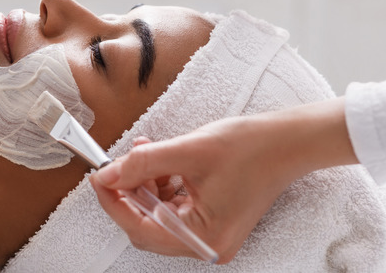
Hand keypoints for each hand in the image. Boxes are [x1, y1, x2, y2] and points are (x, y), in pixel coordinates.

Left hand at [91, 98, 354, 262]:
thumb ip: (142, 164)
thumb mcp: (187, 151)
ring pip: (158, 214)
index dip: (113, 203)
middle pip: (147, 225)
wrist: (288, 141)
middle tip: (117, 164)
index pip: (141, 229)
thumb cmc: (250, 148)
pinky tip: (159, 160)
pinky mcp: (213, 220)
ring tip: (145, 152)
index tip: (97, 178)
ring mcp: (212, 234)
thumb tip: (107, 175)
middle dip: (129, 192)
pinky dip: (161, 185)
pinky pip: (174, 208)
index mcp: (204, 237)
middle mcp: (208, 244)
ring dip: (144, 184)